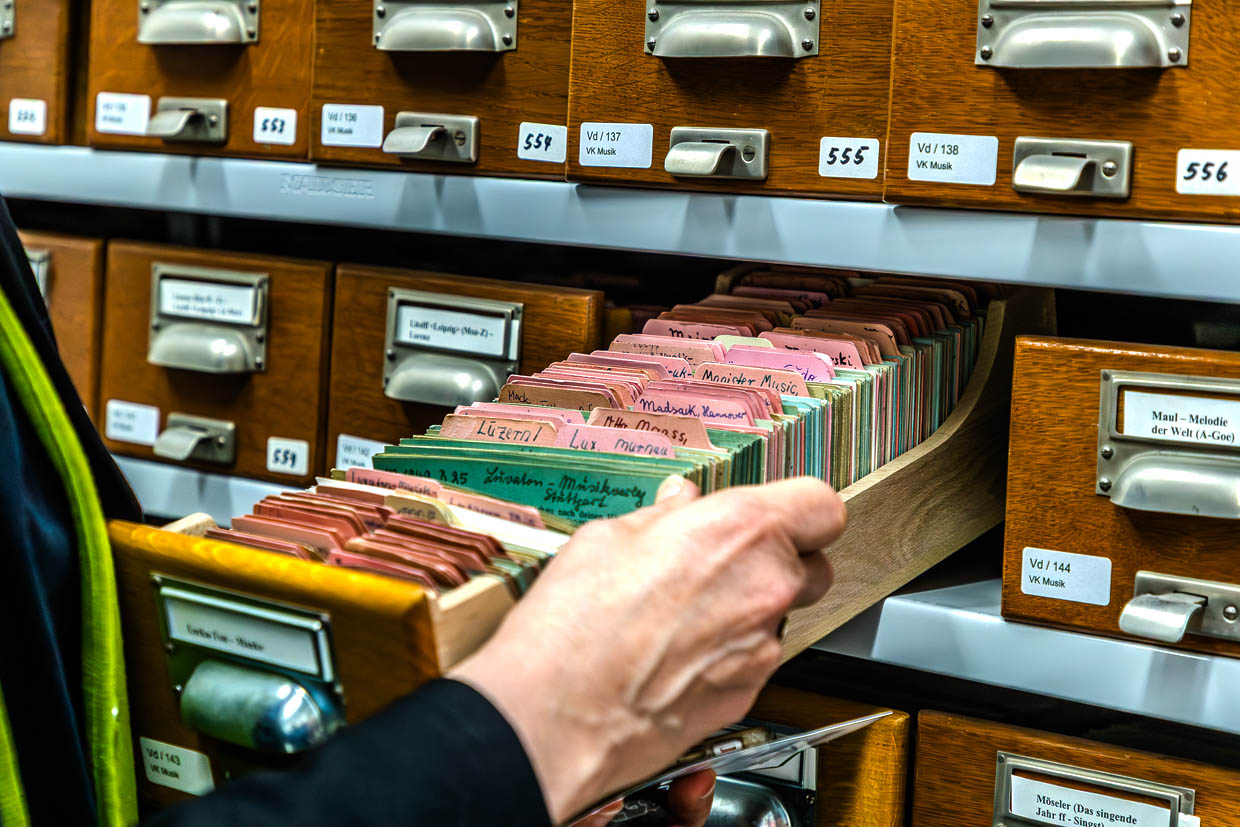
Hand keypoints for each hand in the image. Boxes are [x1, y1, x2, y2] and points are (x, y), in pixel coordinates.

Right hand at [451, 476, 844, 823]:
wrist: (554, 716)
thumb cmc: (574, 626)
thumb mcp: (608, 538)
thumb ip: (663, 517)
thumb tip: (679, 505)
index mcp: (740, 532)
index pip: (822, 506)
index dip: (800, 508)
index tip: (775, 511)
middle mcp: (766, 589)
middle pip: (814, 566)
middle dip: (776, 560)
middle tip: (721, 559)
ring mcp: (761, 649)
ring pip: (780, 615)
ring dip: (747, 608)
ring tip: (681, 611)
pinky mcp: (746, 695)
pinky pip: (753, 659)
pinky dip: (726, 652)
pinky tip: (674, 650)